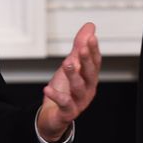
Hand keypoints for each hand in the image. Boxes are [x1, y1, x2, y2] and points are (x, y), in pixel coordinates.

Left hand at [36, 22, 100, 142]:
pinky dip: (56, 97)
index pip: (95, 62)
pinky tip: (47, 89)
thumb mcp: (72, 65)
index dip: (93, 50)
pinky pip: (64, 104)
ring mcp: (79, 102)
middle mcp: (87, 89)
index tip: (91, 37)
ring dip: (73, 75)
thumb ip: (79, 46)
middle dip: (86, 61)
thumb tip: (90, 27)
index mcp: (90, 77)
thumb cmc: (65, 89)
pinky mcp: (67, 112)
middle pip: (90, 74)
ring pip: (78, 88)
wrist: (53, 115)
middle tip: (82, 48)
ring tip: (67, 63)